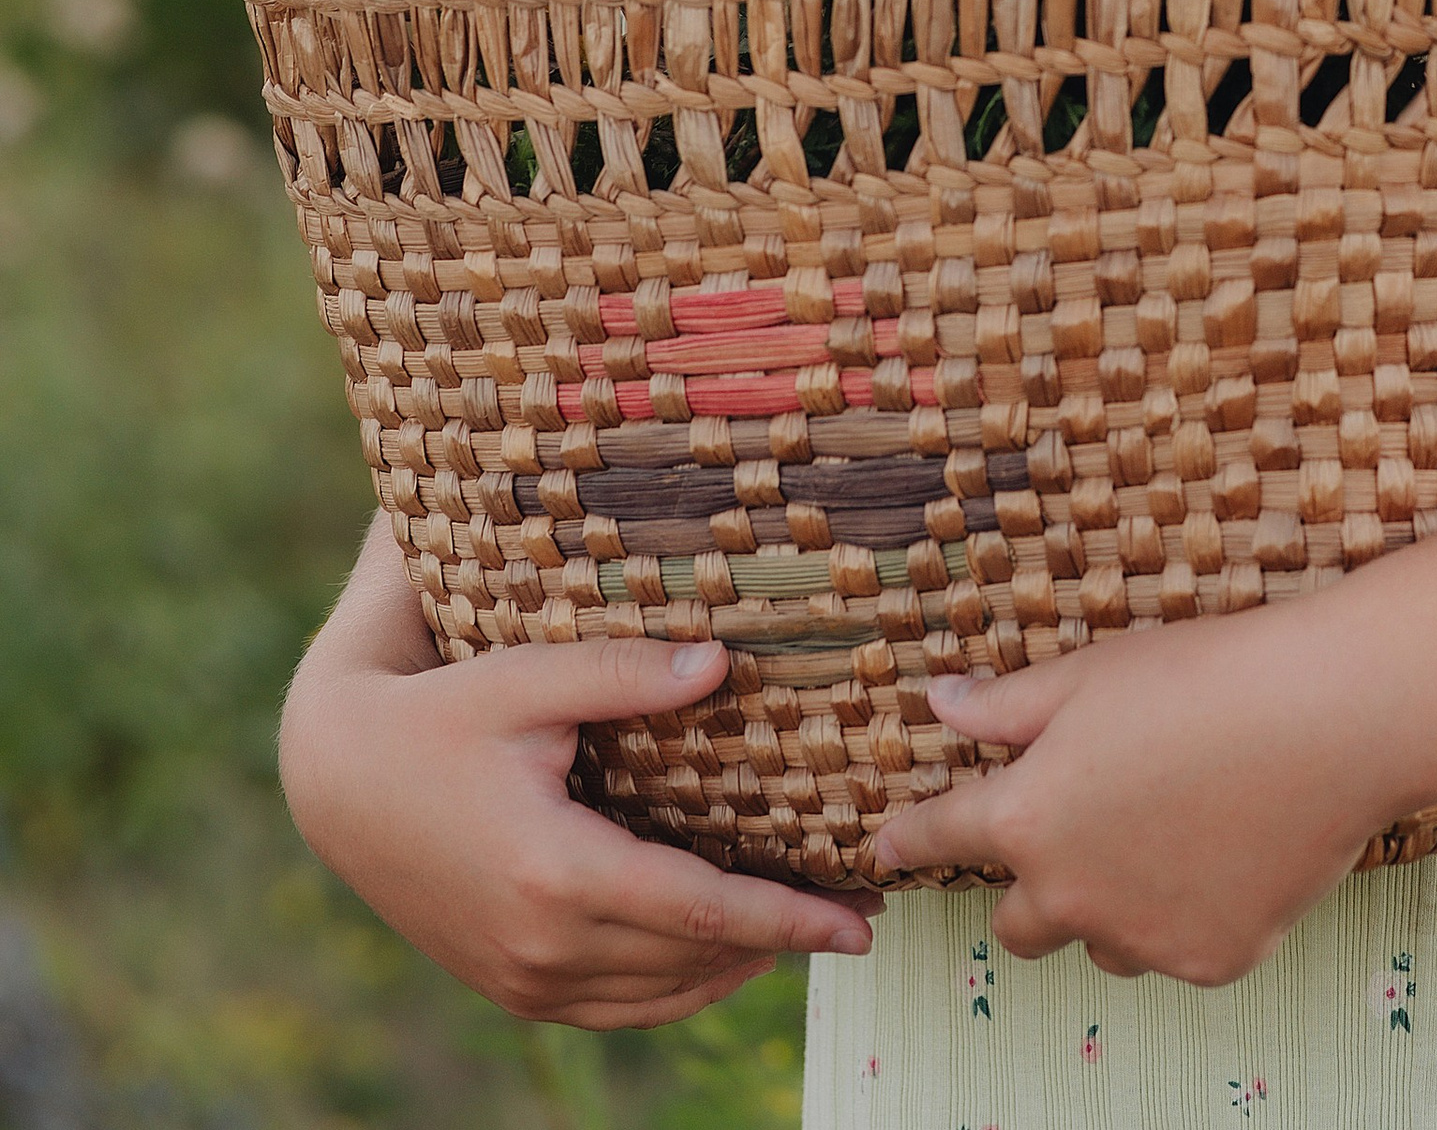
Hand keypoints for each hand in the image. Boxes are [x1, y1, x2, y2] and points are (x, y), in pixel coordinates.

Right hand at [278, 513, 879, 1025]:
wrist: (340, 781)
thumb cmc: (440, 715)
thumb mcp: (529, 677)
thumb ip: (626, 674)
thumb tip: (723, 664)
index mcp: (557, 871)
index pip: (703, 910)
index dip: (789, 918)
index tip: (860, 918)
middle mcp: (543, 943)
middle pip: (694, 959)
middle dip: (782, 940)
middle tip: (859, 910)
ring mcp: (524, 977)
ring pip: (660, 994)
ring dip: (737, 967)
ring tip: (807, 927)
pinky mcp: (511, 985)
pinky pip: (617, 1008)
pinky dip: (680, 988)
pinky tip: (724, 954)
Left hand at [869, 611, 1389, 985]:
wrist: (1326, 719)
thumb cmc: (1205, 678)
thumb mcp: (1090, 673)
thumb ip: (1008, 705)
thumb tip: (942, 705)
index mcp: (1028, 818)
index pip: (943, 836)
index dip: (910, 837)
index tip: (885, 846)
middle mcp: (1072, 895)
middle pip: (1018, 924)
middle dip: (1030, 887)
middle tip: (1074, 834)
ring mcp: (1143, 940)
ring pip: (1103, 941)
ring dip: (1112, 905)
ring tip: (1170, 829)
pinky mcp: (1209, 962)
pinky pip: (1176, 950)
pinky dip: (1186, 915)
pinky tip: (1226, 850)